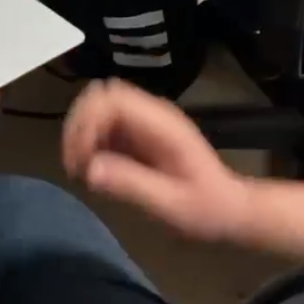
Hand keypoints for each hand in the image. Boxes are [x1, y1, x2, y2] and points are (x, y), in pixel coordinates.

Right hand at [62, 79, 246, 241]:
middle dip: (79, 125)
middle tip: (75, 164)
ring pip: (99, 106)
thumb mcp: (170, 204)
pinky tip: (92, 168)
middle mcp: (152, 114)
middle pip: (101, 94)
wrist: (229, 208)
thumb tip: (90, 170)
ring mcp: (145, 121)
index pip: (113, 99)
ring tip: (80, 168)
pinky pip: (105, 124)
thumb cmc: (205, 208)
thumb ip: (132, 185)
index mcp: (163, 125)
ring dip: (82, 132)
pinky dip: (91, 141)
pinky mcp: (139, 132)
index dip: (89, 123)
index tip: (82, 160)